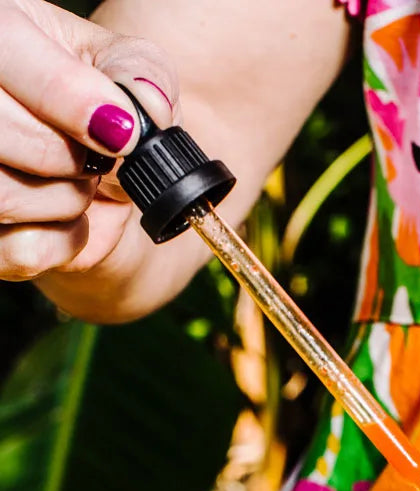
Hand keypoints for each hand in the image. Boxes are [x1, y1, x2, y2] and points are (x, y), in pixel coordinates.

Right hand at [0, 0, 176, 282]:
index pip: (5, 48)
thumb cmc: (113, 111)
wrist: (108, 181)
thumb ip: (142, 76)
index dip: (64, 94)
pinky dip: (65, 241)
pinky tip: (68, 217)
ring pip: (4, 194)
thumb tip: (141, 105)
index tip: (120, 130)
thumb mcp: (136, 74)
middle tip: (98, 156)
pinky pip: (20, 250)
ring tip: (82, 180)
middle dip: (69, 156)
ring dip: (68, 198)